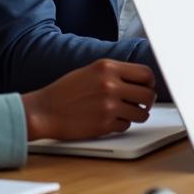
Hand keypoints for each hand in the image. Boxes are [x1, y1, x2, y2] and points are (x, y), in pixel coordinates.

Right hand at [21, 59, 156, 140]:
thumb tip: (141, 80)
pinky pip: (126, 126)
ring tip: (127, 112)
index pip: (146, 74)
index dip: (149, 82)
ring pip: (141, 114)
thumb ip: (116, 72)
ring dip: (137, 114)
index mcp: (108, 67)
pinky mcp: (104, 125)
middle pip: (148, 95)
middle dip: (148, 101)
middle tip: (142, 103)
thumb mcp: (91, 70)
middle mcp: (110, 85)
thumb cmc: (65, 91)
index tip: (147, 87)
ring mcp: (108, 106)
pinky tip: (111, 120)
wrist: (43, 111)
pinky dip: (122, 124)